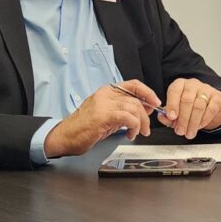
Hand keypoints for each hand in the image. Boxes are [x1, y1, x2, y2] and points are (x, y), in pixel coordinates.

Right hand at [43, 80, 160, 156]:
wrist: (65, 137)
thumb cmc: (84, 128)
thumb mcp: (108, 115)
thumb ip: (125, 110)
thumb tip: (146, 109)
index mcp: (107, 91)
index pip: (133, 84)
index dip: (148, 92)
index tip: (156, 102)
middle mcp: (105, 94)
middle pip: (136, 100)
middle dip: (145, 116)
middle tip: (146, 128)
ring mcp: (103, 104)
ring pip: (134, 108)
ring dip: (141, 123)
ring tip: (137, 133)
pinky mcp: (102, 116)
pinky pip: (127, 117)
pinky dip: (134, 126)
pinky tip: (130, 134)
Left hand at [158, 78, 220, 138]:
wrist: (208, 105)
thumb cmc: (188, 107)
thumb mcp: (176, 110)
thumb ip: (167, 115)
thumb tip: (162, 117)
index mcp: (180, 85)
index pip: (175, 91)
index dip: (172, 104)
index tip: (171, 117)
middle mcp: (192, 84)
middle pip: (187, 100)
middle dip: (183, 119)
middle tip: (180, 131)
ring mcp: (206, 89)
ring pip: (199, 106)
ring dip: (193, 122)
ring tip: (189, 132)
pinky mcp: (217, 97)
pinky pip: (211, 109)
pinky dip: (204, 120)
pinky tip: (199, 126)